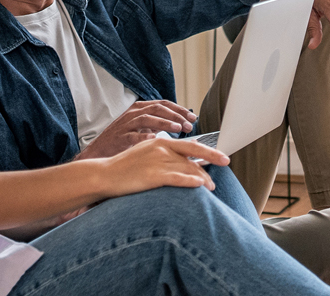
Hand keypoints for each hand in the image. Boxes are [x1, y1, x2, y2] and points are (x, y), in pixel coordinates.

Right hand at [75, 100, 196, 159]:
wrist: (99, 152)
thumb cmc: (124, 141)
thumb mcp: (142, 128)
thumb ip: (158, 124)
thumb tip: (182, 126)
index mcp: (140, 109)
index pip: (164, 104)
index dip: (180, 110)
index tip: (194, 118)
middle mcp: (133, 114)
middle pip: (158, 109)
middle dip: (176, 116)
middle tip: (189, 126)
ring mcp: (126, 125)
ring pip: (147, 119)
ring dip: (164, 123)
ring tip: (178, 128)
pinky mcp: (120, 138)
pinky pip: (133, 136)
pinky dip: (144, 137)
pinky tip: (155, 139)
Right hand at [99, 137, 229, 197]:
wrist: (104, 175)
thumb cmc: (125, 169)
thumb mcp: (146, 155)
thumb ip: (165, 156)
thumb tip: (184, 162)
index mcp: (161, 143)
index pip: (191, 146)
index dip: (209, 151)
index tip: (222, 157)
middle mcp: (161, 148)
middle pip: (193, 155)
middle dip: (212, 159)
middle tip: (225, 166)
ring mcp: (157, 161)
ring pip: (188, 168)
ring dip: (203, 178)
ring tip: (211, 187)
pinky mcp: (153, 175)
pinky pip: (177, 178)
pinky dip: (191, 181)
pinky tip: (200, 186)